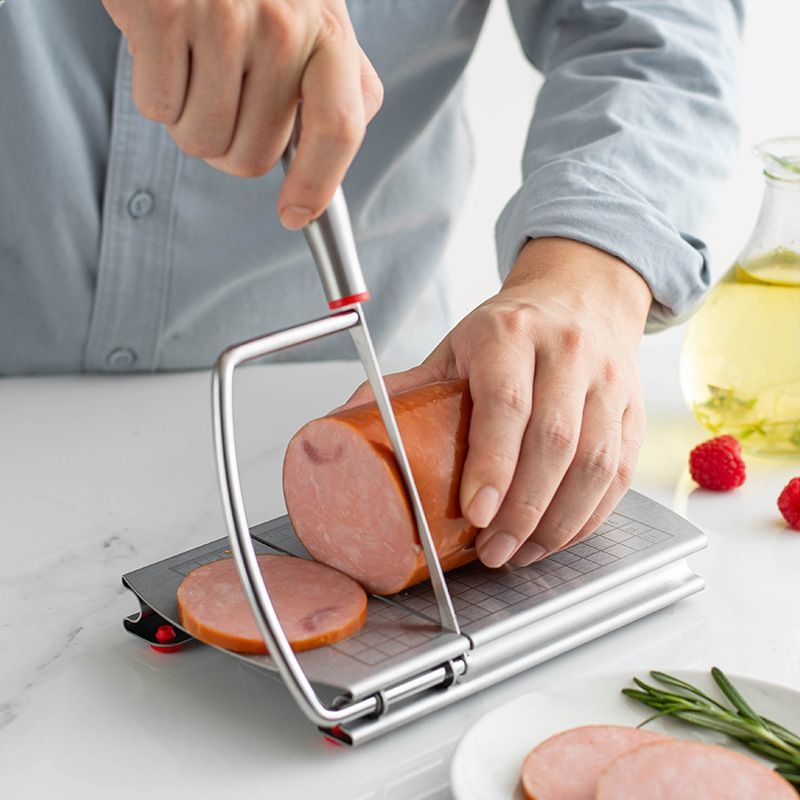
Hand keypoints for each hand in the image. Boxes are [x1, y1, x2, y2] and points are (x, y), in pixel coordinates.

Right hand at [102, 0, 382, 228]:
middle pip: (254, 157)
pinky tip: (166, 50)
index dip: (317, 187)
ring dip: (190, 121)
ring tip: (195, 68)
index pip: (339, 130)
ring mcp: (224, 19)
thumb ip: (336, 79)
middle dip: (229, 146)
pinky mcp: (165, 14)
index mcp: (328, 33)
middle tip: (221, 101)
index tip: (295, 215)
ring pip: (202, 140)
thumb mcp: (314, 15)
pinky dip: (156, 93)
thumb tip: (334, 147)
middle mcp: (284, 28)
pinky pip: (158, 108)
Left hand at [342, 237, 651, 566]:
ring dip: (557, 522)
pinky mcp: (633, 412)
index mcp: (510, 335)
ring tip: (520, 552)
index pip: (507, 404)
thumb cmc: (511, 329)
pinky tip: (558, 536)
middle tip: (492, 549)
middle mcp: (567, 354)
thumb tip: (347, 422)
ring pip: (596, 464)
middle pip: (555, 442)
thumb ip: (408, 386)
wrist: (580, 297)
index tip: (475, 512)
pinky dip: (589, 516)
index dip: (493, 464)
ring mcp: (608, 383)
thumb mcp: (455, 347)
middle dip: (523, 510)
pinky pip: (620, 474)